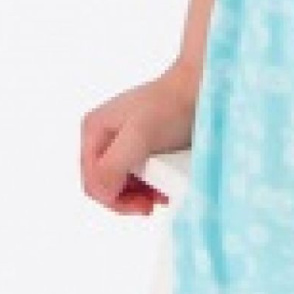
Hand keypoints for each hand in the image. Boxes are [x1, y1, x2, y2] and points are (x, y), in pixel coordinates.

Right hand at [80, 62, 198, 214]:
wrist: (201, 87)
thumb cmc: (171, 105)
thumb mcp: (138, 135)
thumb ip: (113, 165)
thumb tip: (102, 192)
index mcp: (94, 132)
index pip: (93, 182)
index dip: (115, 200)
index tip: (143, 206)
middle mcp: (104, 138)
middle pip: (106, 185)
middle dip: (129, 199)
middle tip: (153, 204)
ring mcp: (124, 143)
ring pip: (123, 184)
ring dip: (143, 195)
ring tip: (163, 194)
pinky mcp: (144, 147)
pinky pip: (140, 176)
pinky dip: (152, 186)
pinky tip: (167, 185)